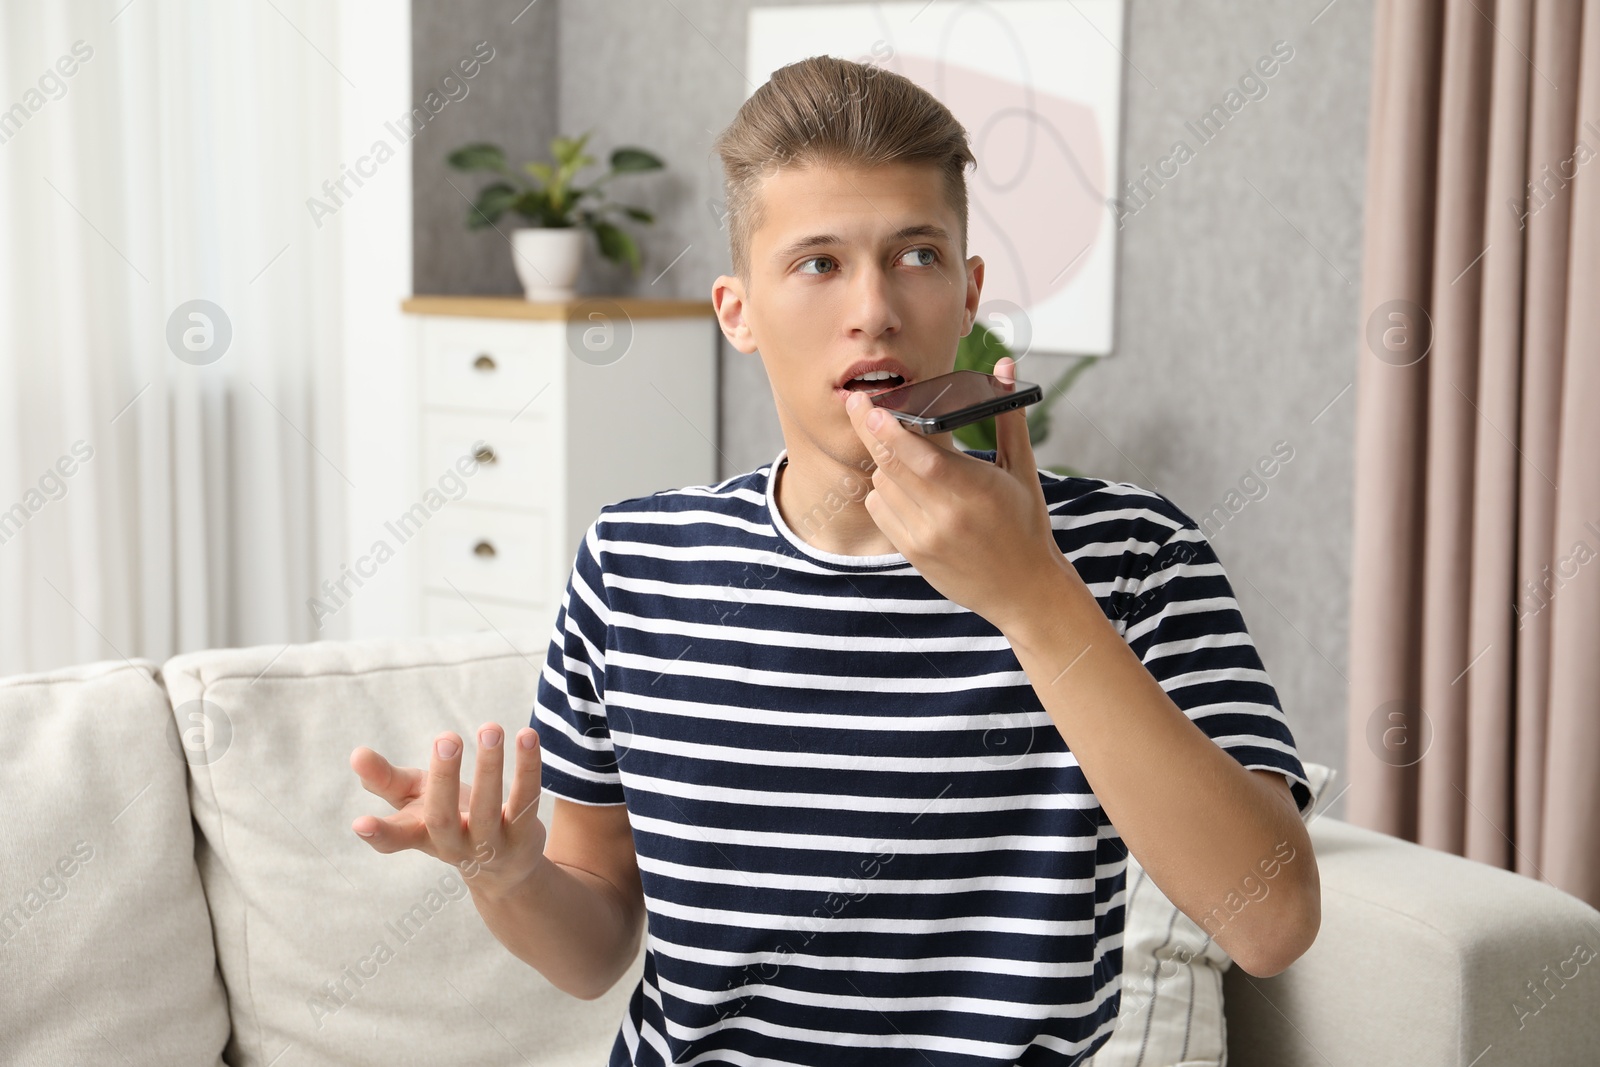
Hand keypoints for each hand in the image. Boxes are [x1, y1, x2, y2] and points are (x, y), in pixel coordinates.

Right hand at [350, 723, 547, 899]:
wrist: (502, 869)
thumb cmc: (450, 822)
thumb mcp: (415, 803)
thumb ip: (386, 780)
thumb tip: (356, 756)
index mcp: (420, 834)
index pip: (395, 839)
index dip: (378, 834)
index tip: (360, 824)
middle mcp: (453, 844)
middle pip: (443, 817)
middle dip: (444, 778)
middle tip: (446, 738)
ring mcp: (489, 844)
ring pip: (488, 808)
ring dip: (489, 766)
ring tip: (490, 728)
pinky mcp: (523, 834)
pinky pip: (526, 799)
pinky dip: (528, 766)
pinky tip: (526, 736)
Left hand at [844, 355, 1077, 629]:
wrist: (1023, 590)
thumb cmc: (1026, 524)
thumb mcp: (1021, 470)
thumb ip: (1006, 416)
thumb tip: (1003, 365)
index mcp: (976, 490)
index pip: (921, 456)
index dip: (890, 430)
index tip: (870, 406)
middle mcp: (946, 516)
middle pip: (890, 464)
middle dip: (870, 431)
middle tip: (858, 404)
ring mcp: (925, 537)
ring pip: (881, 483)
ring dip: (886, 464)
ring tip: (908, 461)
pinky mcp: (912, 552)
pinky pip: (879, 508)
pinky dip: (885, 491)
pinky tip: (907, 489)